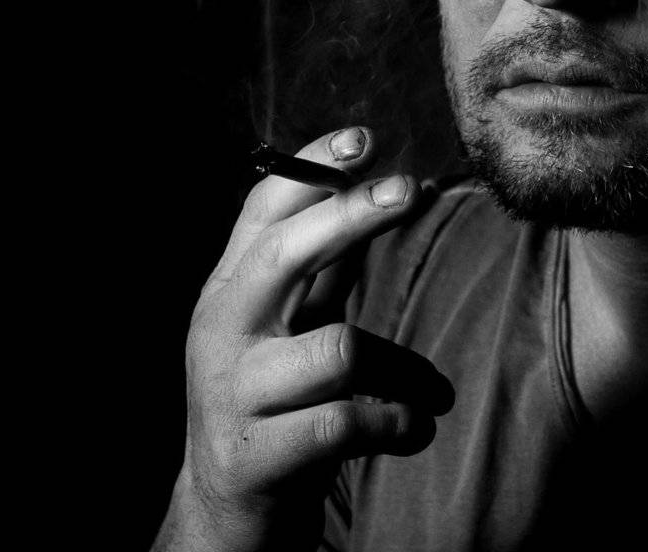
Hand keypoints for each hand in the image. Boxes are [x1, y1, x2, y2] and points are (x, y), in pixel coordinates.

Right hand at [153, 127, 453, 551]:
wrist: (223, 510)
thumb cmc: (275, 397)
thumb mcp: (289, 323)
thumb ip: (324, 265)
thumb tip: (387, 188)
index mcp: (230, 289)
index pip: (261, 210)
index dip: (312, 168)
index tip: (365, 136)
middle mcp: (220, 330)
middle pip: (284, 254)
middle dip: (351, 216)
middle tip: (411, 190)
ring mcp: (232, 393)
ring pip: (338, 350)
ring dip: (401, 369)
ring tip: (426, 392)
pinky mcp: (255, 455)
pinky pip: (345, 421)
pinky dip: (395, 422)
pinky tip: (413, 429)